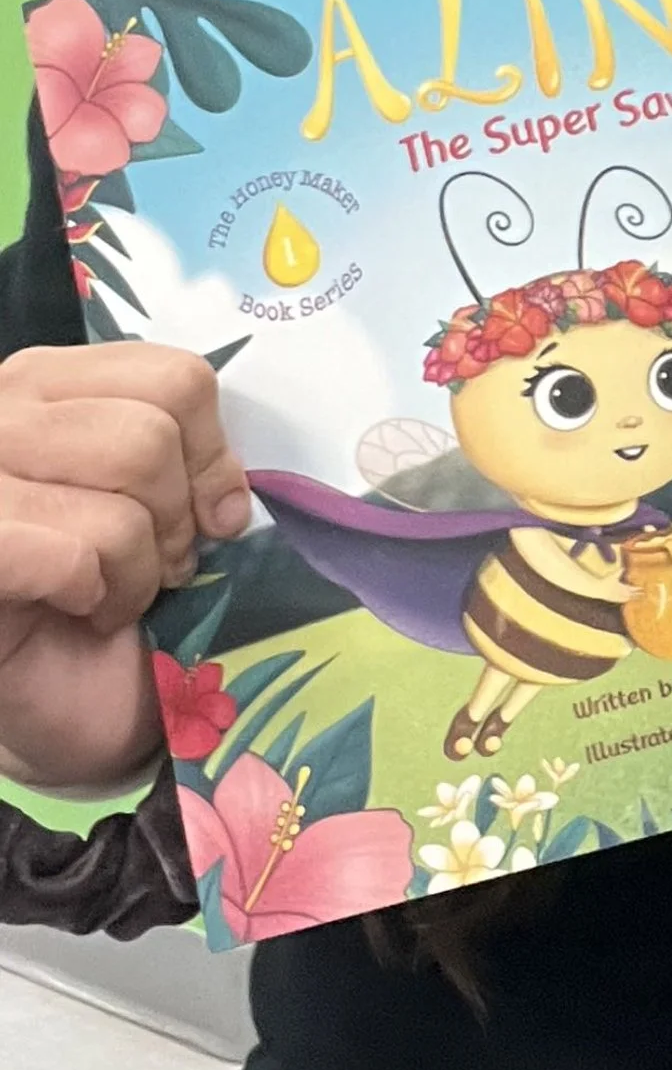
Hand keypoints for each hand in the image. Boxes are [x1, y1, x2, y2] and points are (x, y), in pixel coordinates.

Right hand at [0, 344, 252, 788]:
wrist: (62, 692)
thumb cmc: (110, 587)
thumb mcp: (160, 499)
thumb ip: (188, 456)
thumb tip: (228, 492)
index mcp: (46, 384)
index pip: (174, 377)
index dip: (212, 452)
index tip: (208, 510)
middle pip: (150, 437)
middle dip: (175, 518)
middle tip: (159, 563)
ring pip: (119, 503)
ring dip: (139, 567)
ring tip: (115, 590)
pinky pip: (71, 558)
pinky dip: (97, 596)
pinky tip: (78, 610)